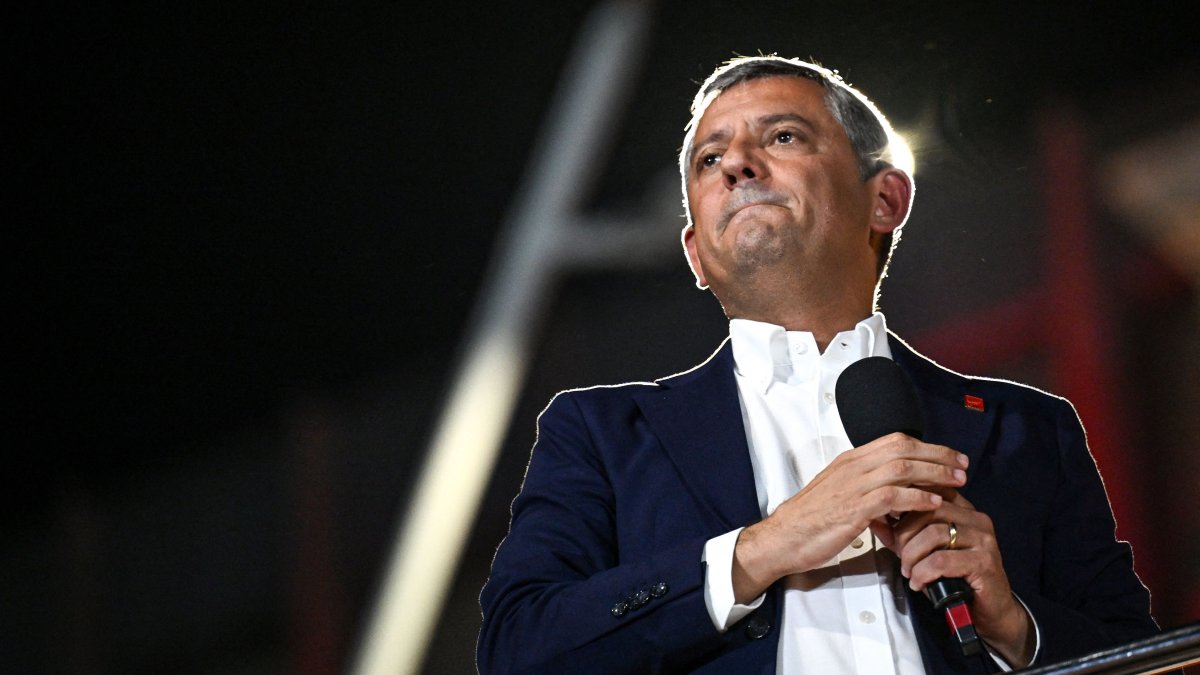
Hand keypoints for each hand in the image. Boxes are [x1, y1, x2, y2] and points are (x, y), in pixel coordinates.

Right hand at [731, 433, 967, 602]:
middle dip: (939, 456)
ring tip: (957, 482)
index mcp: (850, 461)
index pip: (895, 441)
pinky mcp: (853, 508)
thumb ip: (866, 488)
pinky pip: (892, 496)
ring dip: (934, 473)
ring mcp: (852, 486)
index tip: (950, 456)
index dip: (927, 447)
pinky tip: (933, 503)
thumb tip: (894, 492)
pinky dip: (916, 497)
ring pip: (902, 468)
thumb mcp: (839, 494)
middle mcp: (853, 467)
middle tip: (962, 467)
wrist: (783, 538)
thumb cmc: (809, 521)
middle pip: (904, 449)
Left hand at [882, 491, 1034, 666]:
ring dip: (912, 555)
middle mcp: (976, 519)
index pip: (930, 491)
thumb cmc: (955, 578)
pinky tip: (919, 583)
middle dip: (905, 533)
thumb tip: (877, 519)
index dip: (904, 504)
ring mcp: (983, 539)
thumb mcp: (927, 551)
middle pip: (928, 510)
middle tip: (899, 555)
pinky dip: (923, 573)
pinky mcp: (985, 562)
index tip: (889, 521)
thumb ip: (906, 533)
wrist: (989, 610)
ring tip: (909, 572)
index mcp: (964, 510)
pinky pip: (942, 561)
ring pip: (934, 534)